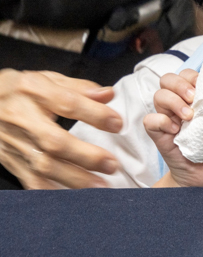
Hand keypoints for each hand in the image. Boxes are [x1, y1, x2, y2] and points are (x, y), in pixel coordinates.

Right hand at [0, 70, 121, 188]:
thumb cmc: (20, 90)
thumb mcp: (47, 78)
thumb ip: (79, 88)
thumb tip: (109, 95)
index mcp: (34, 91)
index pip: (67, 103)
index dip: (94, 114)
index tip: (117, 124)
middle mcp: (22, 118)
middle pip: (54, 141)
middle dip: (85, 156)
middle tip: (111, 165)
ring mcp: (13, 141)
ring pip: (43, 165)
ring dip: (73, 178)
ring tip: (99, 185)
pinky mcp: (8, 159)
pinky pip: (28, 179)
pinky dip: (50, 190)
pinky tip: (70, 197)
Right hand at [145, 70, 202, 186]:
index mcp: (199, 102)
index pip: (190, 76)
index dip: (194, 75)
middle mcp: (181, 106)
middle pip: (169, 79)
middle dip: (181, 82)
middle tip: (194, 97)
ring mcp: (169, 120)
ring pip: (159, 95)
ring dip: (173, 100)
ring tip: (189, 116)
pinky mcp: (159, 136)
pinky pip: (150, 120)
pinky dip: (161, 121)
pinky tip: (175, 130)